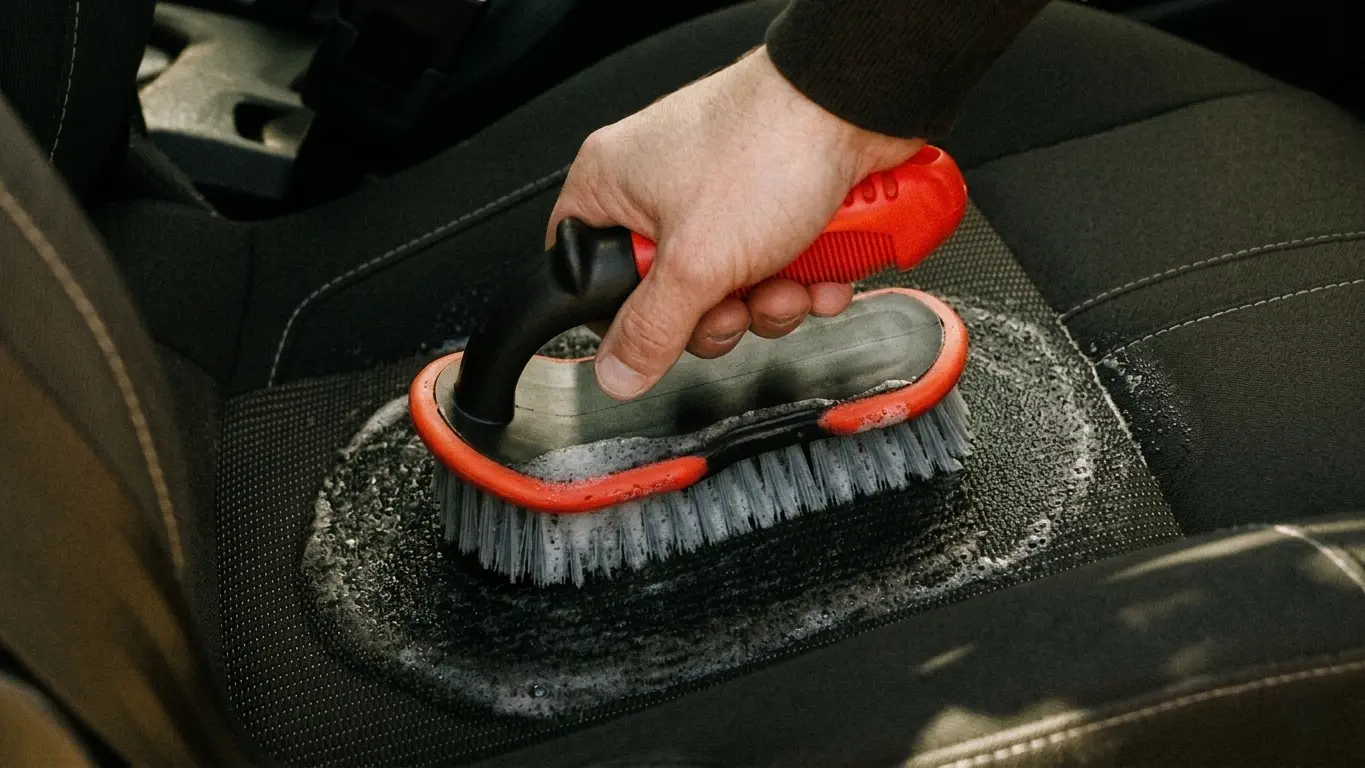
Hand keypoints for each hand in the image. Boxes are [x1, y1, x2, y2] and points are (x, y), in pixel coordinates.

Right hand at [548, 47, 923, 399]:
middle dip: (718, 315)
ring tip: (791, 281)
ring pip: (729, 289)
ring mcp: (719, 195)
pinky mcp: (771, 202)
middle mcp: (659, 187)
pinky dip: (802, 280)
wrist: (858, 107)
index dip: (620, 316)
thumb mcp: (697, 262)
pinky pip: (773, 268)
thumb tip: (616, 371)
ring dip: (770, 302)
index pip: (583, 271)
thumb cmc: (773, 143)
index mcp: (613, 186)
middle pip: (667, 297)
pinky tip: (821, 272)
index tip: (660, 330)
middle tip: (736, 304)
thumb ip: (652, 328)